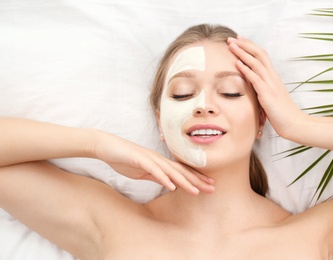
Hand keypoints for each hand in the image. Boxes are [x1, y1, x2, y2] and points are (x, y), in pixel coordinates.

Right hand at [92, 131, 214, 194]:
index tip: (209, 185)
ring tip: (196, 191)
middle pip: (181, 171)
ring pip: (171, 171)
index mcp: (160, 162)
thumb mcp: (143, 171)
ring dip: (184, 181)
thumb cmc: (124, 158)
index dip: (196, 178)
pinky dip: (163, 178)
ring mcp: (150, 158)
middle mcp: (159, 159)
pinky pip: (153, 170)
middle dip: (198, 180)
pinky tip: (171, 187)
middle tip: (212, 188)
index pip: (182, 172)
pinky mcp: (139, 159)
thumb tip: (169, 184)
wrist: (107, 146)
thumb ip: (156, 176)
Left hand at [227, 36, 305, 138]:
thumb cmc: (282, 113)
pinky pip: (255, 79)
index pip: (262, 56)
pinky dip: (246, 69)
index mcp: (273, 77)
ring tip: (231, 45)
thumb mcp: (270, 97)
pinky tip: (237, 63)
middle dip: (244, 44)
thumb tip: (251, 85)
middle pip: (259, 54)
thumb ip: (262, 88)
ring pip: (256, 63)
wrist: (294, 124)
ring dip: (242, 53)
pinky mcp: (268, 95)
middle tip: (231, 38)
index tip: (239, 40)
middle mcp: (273, 77)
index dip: (250, 46)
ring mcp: (271, 84)